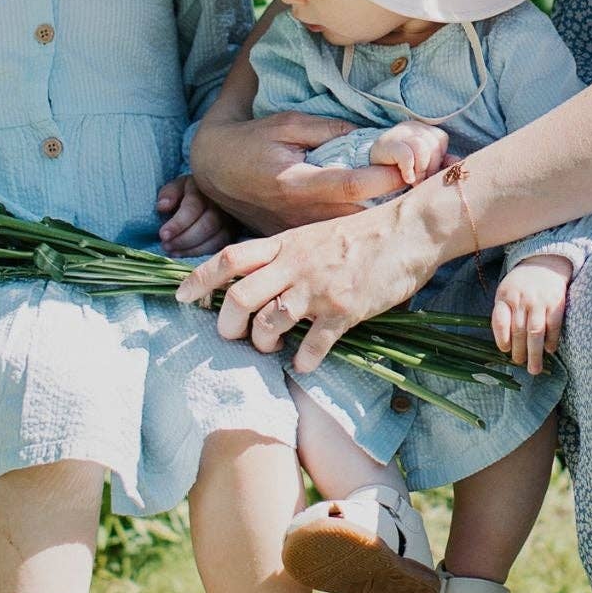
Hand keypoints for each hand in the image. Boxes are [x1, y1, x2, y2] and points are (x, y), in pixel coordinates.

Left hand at [155, 177, 232, 258]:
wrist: (210, 197)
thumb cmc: (189, 193)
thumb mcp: (177, 187)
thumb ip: (169, 193)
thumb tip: (162, 206)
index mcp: (205, 189)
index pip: (193, 207)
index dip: (178, 223)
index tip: (163, 235)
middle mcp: (222, 204)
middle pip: (206, 225)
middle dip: (184, 239)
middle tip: (166, 246)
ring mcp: (230, 220)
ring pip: (215, 239)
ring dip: (192, 249)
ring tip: (173, 252)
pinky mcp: (233, 233)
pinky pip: (219, 247)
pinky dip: (201, 253)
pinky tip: (186, 253)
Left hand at [175, 192, 453, 373]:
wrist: (410, 229)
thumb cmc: (365, 233)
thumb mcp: (316, 234)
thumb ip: (288, 254)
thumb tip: (263, 279)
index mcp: (286, 244)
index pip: (229, 258)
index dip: (199, 279)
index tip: (181, 297)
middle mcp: (296, 265)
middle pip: (239, 298)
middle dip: (226, 324)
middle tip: (231, 336)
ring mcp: (319, 288)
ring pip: (270, 324)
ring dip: (263, 343)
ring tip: (271, 348)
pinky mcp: (345, 310)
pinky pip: (313, 344)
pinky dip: (304, 360)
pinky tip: (305, 363)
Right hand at [187, 108, 405, 234]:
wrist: (217, 172)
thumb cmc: (253, 142)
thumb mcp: (287, 124)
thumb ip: (329, 129)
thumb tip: (370, 134)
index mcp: (299, 183)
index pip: (353, 185)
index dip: (387, 176)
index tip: (415, 164)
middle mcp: (303, 214)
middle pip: (363, 216)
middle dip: (397, 200)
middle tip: (426, 182)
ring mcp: (303, 232)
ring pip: (355, 232)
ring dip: (386, 216)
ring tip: (417, 198)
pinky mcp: (301, 240)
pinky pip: (340, 236)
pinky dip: (366, 226)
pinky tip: (388, 215)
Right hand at [368, 121, 451, 185]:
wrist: (371, 166)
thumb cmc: (401, 165)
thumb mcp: (423, 163)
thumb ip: (441, 162)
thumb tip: (460, 164)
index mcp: (423, 128)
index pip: (441, 139)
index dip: (438, 159)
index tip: (430, 174)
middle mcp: (413, 126)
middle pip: (433, 144)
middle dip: (431, 167)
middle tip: (422, 181)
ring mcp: (400, 133)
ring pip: (422, 148)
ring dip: (421, 169)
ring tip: (414, 181)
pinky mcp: (388, 143)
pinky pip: (407, 155)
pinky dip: (409, 169)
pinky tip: (407, 178)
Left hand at [492, 255, 572, 376]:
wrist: (545, 262)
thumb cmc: (522, 284)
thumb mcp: (506, 292)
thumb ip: (504, 313)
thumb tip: (505, 345)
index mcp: (505, 296)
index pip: (500, 320)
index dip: (502, 338)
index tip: (505, 350)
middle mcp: (522, 299)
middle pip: (518, 330)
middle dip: (519, 351)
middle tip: (521, 364)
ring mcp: (540, 301)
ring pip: (535, 332)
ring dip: (535, 353)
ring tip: (534, 369)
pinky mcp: (556, 303)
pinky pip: (553, 325)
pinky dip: (552, 340)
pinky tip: (550, 350)